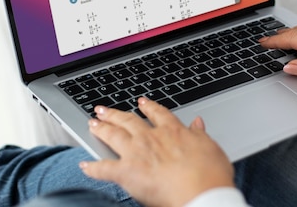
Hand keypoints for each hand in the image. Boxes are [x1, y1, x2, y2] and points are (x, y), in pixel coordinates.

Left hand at [80, 98, 234, 206]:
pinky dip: (92, 168)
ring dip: (101, 128)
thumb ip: (200, 134)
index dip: (148, 107)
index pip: (157, 113)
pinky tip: (84, 165)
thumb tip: (198, 123)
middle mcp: (152, 137)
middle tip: (104, 109)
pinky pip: (103, 168)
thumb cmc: (210, 175)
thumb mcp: (211, 148)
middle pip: (129, 120)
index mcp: (173, 131)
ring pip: (113, 135)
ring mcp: (137, 153)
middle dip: (115, 114)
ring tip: (92, 123)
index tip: (141, 102)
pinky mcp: (126, 172)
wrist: (201, 193)